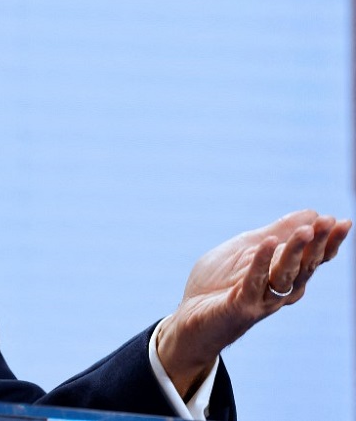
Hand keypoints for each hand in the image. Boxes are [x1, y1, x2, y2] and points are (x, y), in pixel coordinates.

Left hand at [156, 210, 350, 397]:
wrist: (190, 316)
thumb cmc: (219, 283)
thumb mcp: (246, 248)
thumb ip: (276, 232)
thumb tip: (310, 214)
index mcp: (283, 276)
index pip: (313, 259)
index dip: (329, 242)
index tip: (343, 222)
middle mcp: (279, 290)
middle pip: (304, 267)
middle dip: (317, 245)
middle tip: (328, 223)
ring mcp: (261, 300)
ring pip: (284, 275)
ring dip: (294, 253)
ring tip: (305, 231)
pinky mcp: (241, 306)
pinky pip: (252, 283)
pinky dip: (260, 263)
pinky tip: (267, 244)